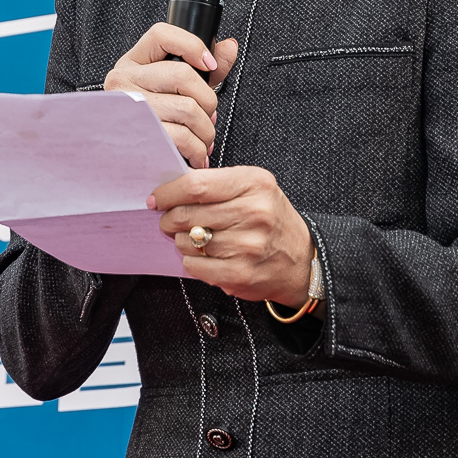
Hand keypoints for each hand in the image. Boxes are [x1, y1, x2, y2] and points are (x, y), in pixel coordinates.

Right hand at [103, 24, 239, 168]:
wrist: (125, 160)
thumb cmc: (154, 121)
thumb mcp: (175, 89)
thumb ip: (205, 68)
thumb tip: (229, 46)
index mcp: (133, 63)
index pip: (161, 35)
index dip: (192, 45)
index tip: (209, 65)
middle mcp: (124, 81)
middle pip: (183, 75)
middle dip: (208, 100)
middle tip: (209, 116)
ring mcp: (128, 109)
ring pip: (187, 108)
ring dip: (206, 129)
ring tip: (204, 138)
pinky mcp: (137, 136)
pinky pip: (181, 136)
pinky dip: (197, 148)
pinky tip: (196, 153)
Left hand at [148, 165, 312, 304]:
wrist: (301, 260)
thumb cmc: (271, 220)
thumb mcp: (254, 188)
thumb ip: (217, 184)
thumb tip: (170, 191)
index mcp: (254, 184)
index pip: (196, 185)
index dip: (169, 192)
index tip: (157, 198)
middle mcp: (254, 213)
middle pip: (188, 213)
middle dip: (169, 218)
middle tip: (168, 220)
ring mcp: (248, 246)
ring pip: (188, 241)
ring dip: (181, 240)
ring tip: (192, 238)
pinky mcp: (240, 274)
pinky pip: (195, 265)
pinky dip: (191, 261)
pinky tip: (204, 256)